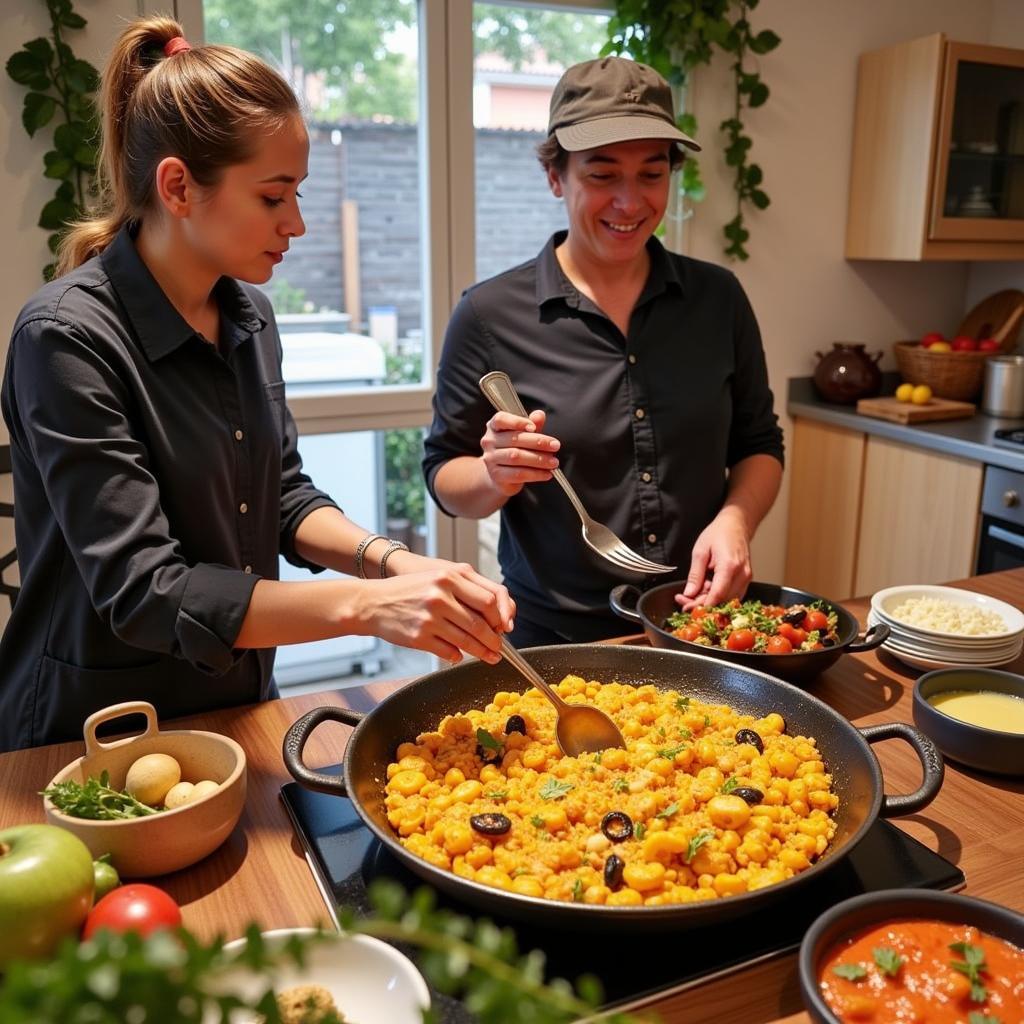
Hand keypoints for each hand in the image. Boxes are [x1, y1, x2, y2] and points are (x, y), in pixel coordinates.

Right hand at [355, 557, 514, 663]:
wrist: (372, 602)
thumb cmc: (408, 590)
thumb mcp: (438, 577)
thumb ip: (466, 589)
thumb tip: (494, 613)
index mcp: (449, 576)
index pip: (489, 599)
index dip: (501, 616)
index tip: (504, 626)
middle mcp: (440, 595)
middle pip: (481, 623)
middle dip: (494, 640)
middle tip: (499, 648)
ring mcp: (430, 617)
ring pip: (467, 640)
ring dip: (481, 652)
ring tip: (488, 656)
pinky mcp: (419, 636)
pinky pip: (448, 651)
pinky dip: (457, 656)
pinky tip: (458, 655)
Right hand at [479, 409, 559, 496]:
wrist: (501, 475)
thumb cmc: (514, 449)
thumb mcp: (524, 434)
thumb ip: (532, 424)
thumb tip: (539, 414)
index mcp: (494, 426)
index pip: (501, 419)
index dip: (517, 422)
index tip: (534, 427)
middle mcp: (489, 441)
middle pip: (514, 439)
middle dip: (538, 442)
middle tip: (556, 446)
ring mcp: (490, 459)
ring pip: (516, 457)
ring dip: (539, 460)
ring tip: (554, 462)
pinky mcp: (496, 475)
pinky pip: (518, 474)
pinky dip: (535, 474)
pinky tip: (547, 474)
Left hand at [674, 508, 751, 610]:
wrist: (736, 524)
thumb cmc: (719, 533)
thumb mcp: (700, 551)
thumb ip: (695, 574)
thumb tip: (689, 593)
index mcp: (729, 566)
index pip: (717, 595)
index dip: (701, 605)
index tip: (687, 607)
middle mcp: (742, 574)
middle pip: (722, 600)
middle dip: (702, 604)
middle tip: (684, 600)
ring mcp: (747, 578)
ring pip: (728, 600)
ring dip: (710, 601)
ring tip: (695, 592)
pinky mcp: (746, 580)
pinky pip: (733, 595)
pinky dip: (719, 596)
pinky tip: (707, 589)